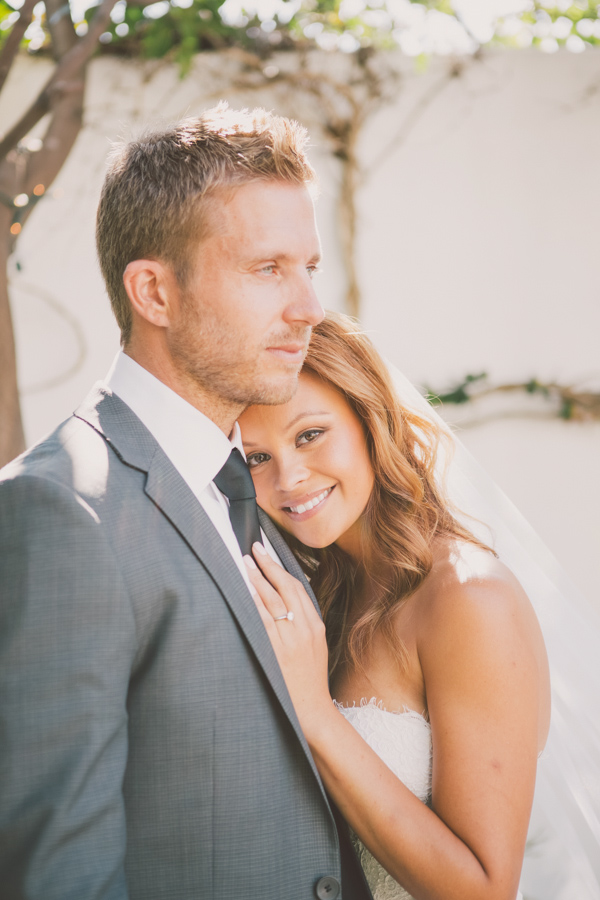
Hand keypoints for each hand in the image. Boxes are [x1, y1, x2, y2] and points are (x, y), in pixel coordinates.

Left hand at [244, 543, 333, 741]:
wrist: (310, 709)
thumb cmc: (309, 679)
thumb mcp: (315, 646)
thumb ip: (303, 624)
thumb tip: (285, 602)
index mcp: (314, 625)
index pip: (297, 587)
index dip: (281, 568)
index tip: (268, 555)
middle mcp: (303, 628)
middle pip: (284, 587)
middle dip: (268, 565)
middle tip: (253, 549)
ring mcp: (289, 638)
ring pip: (271, 600)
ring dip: (256, 578)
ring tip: (244, 563)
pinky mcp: (275, 650)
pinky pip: (261, 620)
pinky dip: (253, 602)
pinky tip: (244, 590)